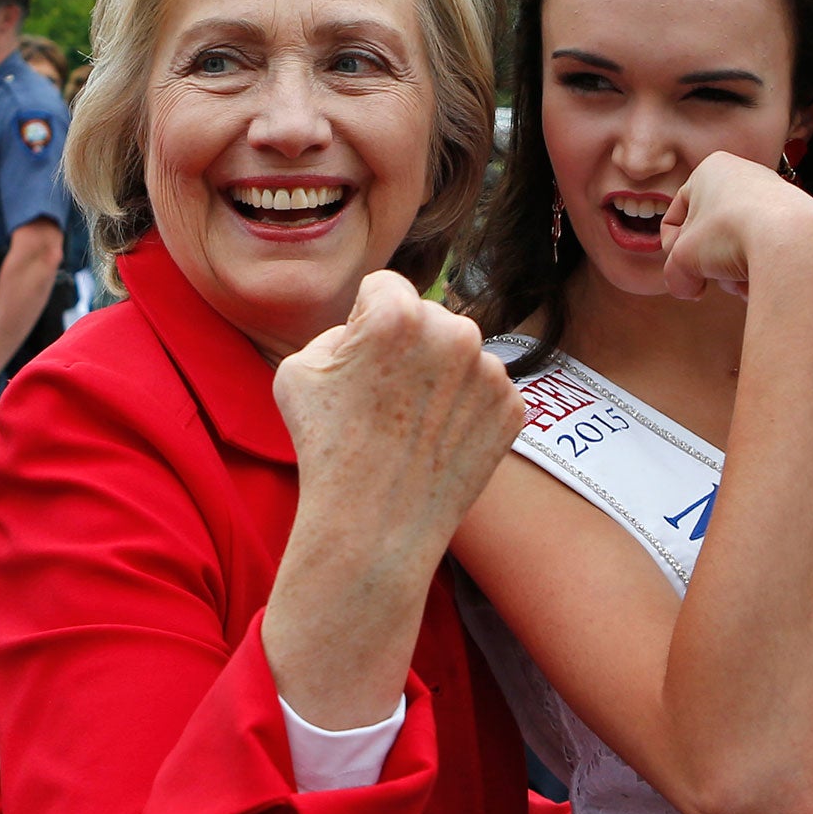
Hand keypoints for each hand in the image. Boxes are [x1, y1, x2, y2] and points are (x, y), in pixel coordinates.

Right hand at [274, 271, 524, 567]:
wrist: (377, 526)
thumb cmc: (327, 448)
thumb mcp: (298, 370)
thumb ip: (338, 330)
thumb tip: (373, 325)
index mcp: (399, 314)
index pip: (385, 287)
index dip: (364, 321)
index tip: (359, 361)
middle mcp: (455, 332)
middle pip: (429, 317)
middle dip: (409, 346)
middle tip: (385, 398)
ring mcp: (491, 371)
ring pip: (460, 354)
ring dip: (441, 375)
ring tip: (411, 423)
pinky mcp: (514, 406)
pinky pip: (484, 390)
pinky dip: (465, 408)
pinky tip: (438, 439)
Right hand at [658, 151, 812, 301]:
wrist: (791, 241)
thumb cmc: (732, 234)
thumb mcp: (683, 258)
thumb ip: (675, 273)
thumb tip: (687, 287)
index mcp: (711, 170)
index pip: (675, 218)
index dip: (673, 250)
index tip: (684, 269)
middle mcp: (745, 175)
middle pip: (710, 235)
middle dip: (709, 264)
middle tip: (712, 276)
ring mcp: (774, 197)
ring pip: (738, 246)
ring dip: (733, 270)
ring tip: (740, 278)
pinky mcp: (796, 220)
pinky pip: (766, 250)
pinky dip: (759, 268)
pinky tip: (761, 279)